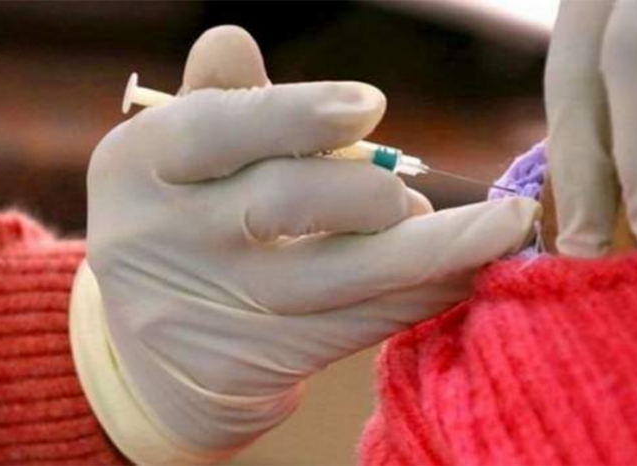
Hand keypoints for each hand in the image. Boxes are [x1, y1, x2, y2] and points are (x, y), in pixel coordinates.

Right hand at [78, 26, 540, 463]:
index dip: (297, 114)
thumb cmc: (180, 231)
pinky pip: (355, 327)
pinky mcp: (249, 366)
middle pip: (283, 203)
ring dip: (432, 251)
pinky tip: (465, 276)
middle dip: (369, 195)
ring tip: (497, 229)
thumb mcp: (178, 164)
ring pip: (337, 277)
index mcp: (139, 165)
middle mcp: (159, 237)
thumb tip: (235, 39)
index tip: (371, 107)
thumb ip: (218, 102)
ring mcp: (204, 310)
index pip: (217, 128)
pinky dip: (418, 298)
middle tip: (409, 200)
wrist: (148, 359)